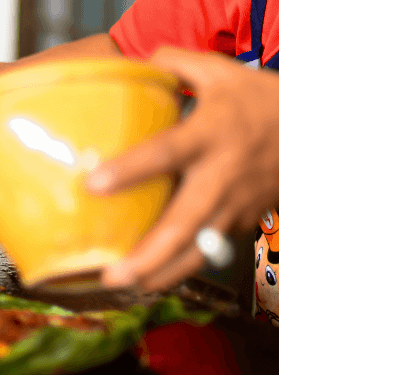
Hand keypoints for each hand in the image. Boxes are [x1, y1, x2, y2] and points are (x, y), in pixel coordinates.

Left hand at [87, 47, 280, 291]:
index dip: (130, 170)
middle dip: (147, 255)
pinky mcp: (242, 222)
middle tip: (112, 275)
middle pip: (183, 223)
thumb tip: (134, 62)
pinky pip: (210, 249)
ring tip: (128, 287)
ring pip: (200, 250)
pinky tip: (154, 275)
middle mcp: (222, 175)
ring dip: (163, 273)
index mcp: (211, 134)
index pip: (166, 153)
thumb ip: (174, 63)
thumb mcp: (220, 72)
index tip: (93, 184)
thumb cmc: (261, 101)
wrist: (307, 131)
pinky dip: (183, 266)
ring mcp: (235, 204)